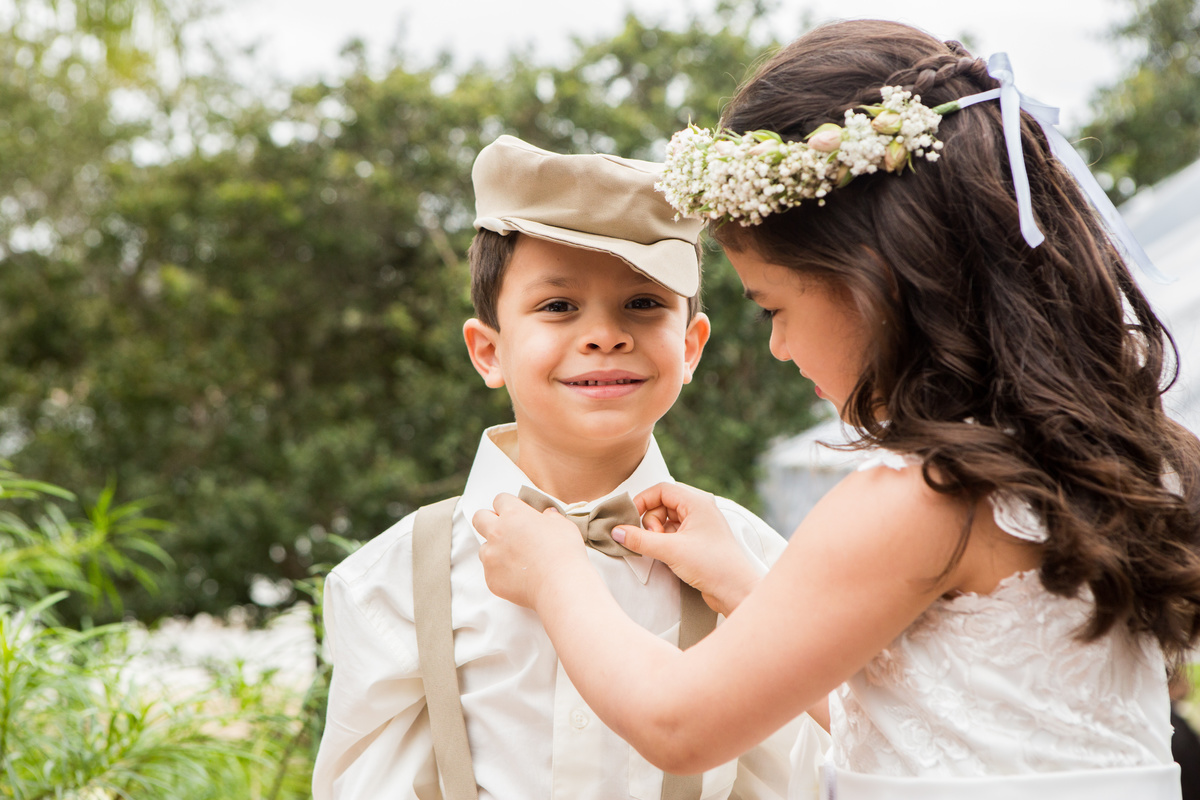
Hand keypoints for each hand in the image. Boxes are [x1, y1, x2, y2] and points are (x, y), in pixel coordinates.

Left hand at [473, 492, 588, 608]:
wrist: (560, 585)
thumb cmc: (564, 553)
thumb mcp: (563, 525)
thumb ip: (551, 517)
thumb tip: (547, 515)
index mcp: (514, 514)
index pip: (500, 499)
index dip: (508, 505)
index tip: (515, 512)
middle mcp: (497, 533)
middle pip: (479, 518)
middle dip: (488, 520)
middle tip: (504, 529)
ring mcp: (491, 556)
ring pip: (484, 547)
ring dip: (495, 549)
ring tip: (516, 558)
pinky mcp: (491, 578)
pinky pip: (490, 571)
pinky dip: (501, 572)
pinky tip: (519, 576)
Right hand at [615, 482, 761, 615]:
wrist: (736, 591)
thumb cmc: (712, 565)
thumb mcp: (670, 550)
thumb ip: (640, 540)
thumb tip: (616, 531)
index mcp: (697, 502)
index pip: (661, 490)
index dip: (643, 501)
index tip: (630, 519)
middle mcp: (699, 510)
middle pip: (662, 505)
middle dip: (651, 522)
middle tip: (654, 540)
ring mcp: (699, 526)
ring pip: (667, 520)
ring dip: (657, 533)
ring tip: (662, 550)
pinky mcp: (698, 542)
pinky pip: (673, 533)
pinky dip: (664, 541)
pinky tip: (665, 555)